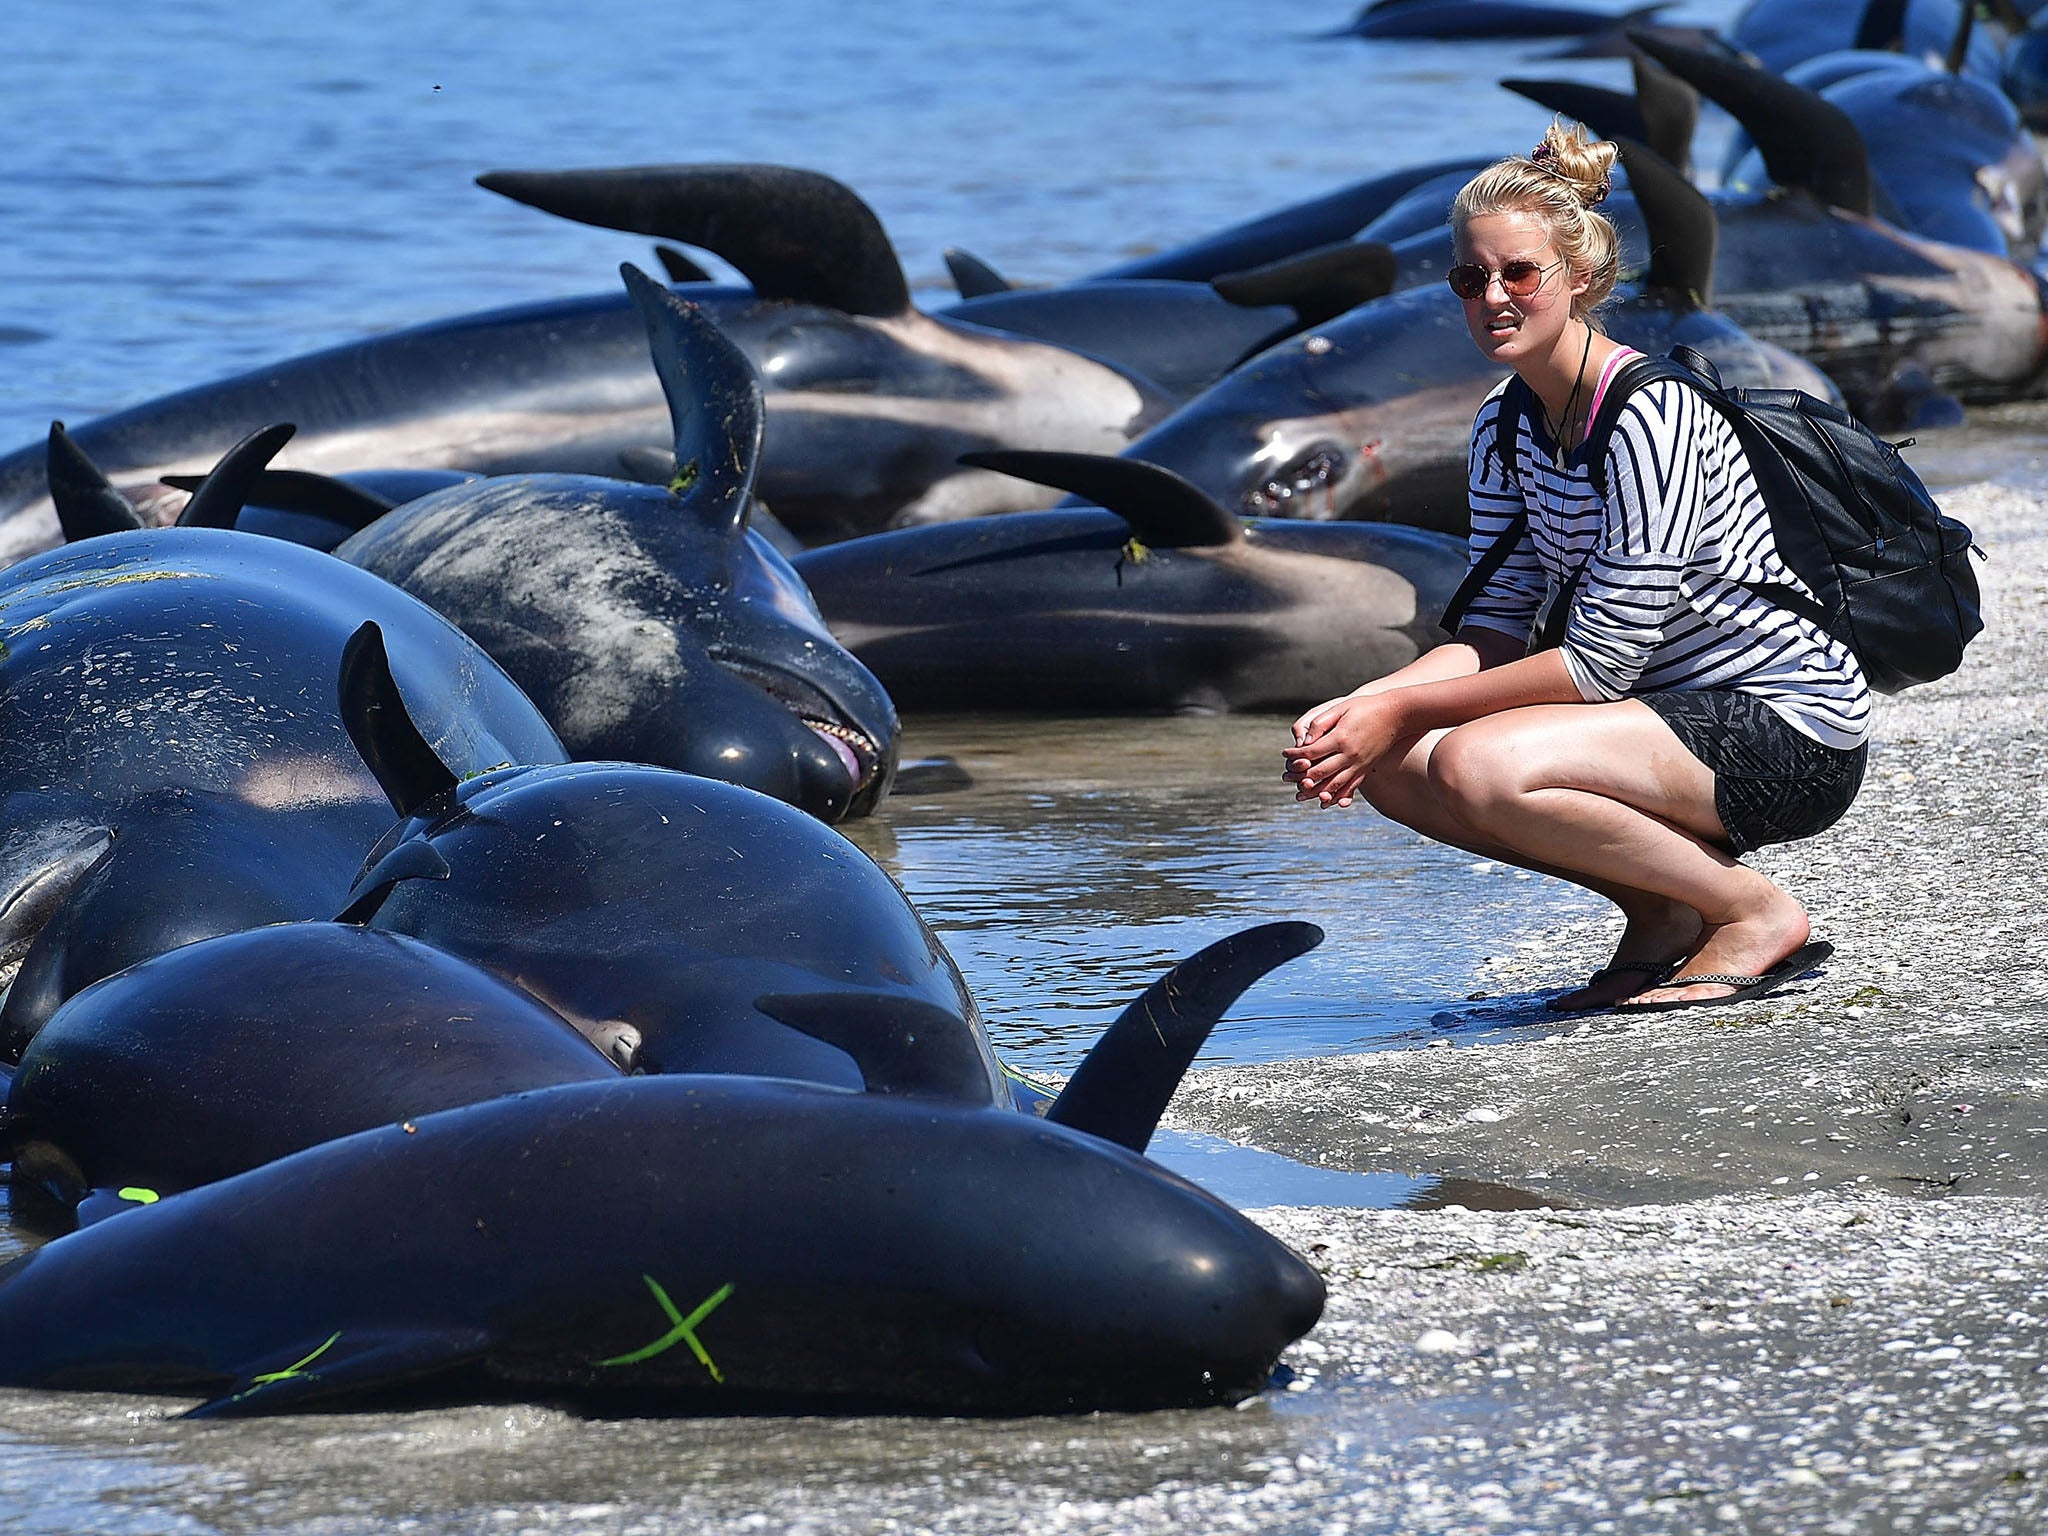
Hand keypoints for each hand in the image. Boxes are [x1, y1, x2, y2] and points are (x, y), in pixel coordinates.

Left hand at [1280, 693, 1406, 807]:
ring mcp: (1360, 764)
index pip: (1312, 752)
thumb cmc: (1365, 708)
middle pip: (1320, 772)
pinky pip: (1351, 787)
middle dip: (1300, 776)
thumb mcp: (1340, 708)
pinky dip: (1337, 796)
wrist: (1397, 715)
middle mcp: (1350, 755)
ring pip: (1334, 784)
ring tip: (1300, 794)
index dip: (1296, 755)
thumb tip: (1304, 740)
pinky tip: (1327, 801)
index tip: (1285, 754)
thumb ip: (1320, 724)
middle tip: (1285, 778)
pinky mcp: (1366, 769)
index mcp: (1341, 738)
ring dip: (1315, 792)